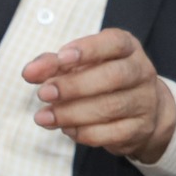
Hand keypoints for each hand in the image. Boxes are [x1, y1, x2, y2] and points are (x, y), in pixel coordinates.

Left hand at [26, 29, 175, 162]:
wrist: (143, 110)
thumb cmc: (104, 80)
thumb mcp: (82, 64)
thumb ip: (55, 64)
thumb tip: (31, 72)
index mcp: (128, 48)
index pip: (114, 43)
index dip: (88, 49)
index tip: (61, 57)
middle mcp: (141, 71)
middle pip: (114, 76)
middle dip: (75, 86)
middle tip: (43, 93)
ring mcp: (144, 101)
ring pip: (111, 107)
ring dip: (72, 113)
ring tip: (45, 116)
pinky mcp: (140, 128)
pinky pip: (112, 133)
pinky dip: (85, 132)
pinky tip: (66, 129)